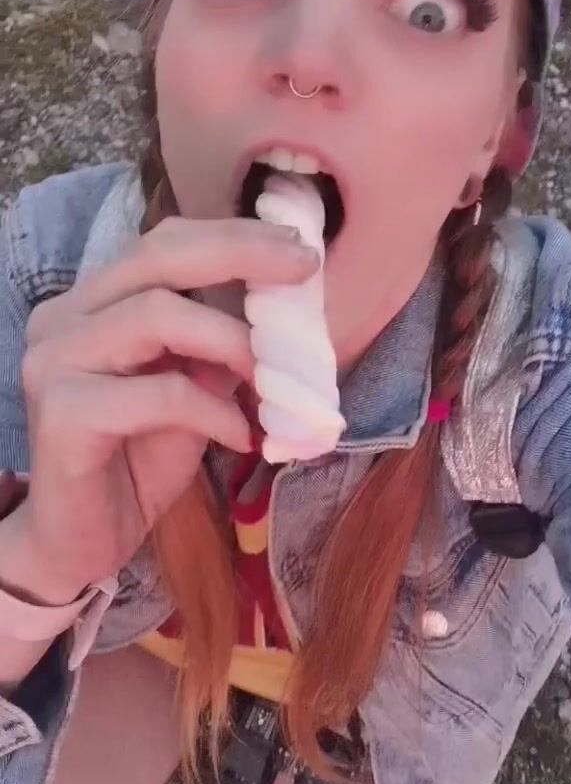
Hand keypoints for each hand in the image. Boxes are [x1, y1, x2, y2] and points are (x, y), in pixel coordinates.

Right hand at [18, 216, 318, 601]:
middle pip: (156, 258)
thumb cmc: (134, 464)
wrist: (77, 546)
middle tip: (303, 271)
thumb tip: (284, 313)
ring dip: (232, 343)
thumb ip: (217, 349)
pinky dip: (213, 411)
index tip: (298, 248)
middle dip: (239, 254)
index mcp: (90, 304)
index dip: (232, 237)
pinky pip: (158, 394)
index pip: (162, 244)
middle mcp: (62, 319)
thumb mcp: (190, 394)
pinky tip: (242, 437)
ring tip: (273, 381)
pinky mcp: (62, 414)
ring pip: (156, 316)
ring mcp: (53, 362)